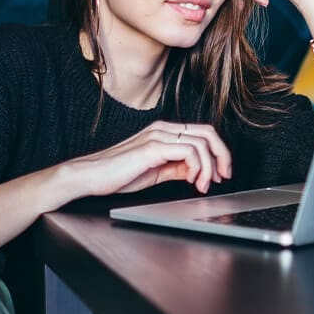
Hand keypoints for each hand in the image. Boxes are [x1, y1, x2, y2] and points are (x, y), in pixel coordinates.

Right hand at [66, 121, 231, 195]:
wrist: (91, 176)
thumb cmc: (117, 174)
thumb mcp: (155, 171)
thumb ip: (176, 168)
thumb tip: (196, 171)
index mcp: (164, 132)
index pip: (202, 133)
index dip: (218, 152)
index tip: (220, 174)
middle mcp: (163, 129)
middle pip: (208, 133)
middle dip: (222, 156)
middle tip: (223, 177)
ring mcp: (158, 135)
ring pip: (202, 141)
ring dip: (210, 166)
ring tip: (203, 185)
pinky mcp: (153, 147)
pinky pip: (189, 151)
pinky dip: (198, 167)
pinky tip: (192, 181)